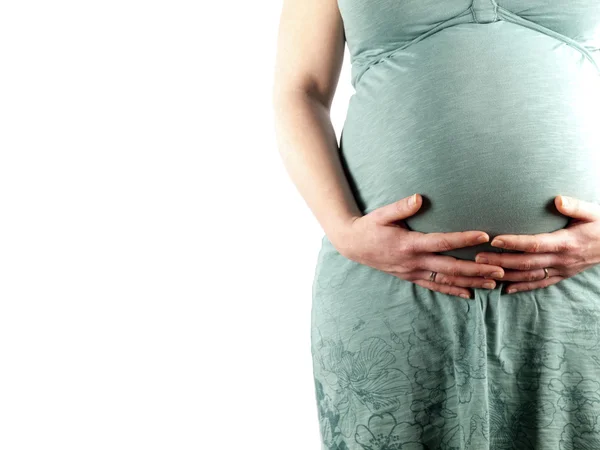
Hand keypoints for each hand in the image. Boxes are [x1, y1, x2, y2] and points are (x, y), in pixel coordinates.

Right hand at [331, 193, 505, 299]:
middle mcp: (414, 261)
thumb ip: (401, 207)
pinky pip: (435, 287)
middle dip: (476, 269)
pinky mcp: (411, 277)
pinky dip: (453, 291)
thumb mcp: (382, 214)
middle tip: (500, 269)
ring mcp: (412, 272)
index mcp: (410, 244)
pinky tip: (469, 294)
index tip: (484, 236)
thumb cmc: (369, 226)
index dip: (464, 239)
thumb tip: (419, 198)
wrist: (353, 245)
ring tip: (492, 283)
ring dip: (470, 282)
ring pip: (446, 280)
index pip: (442, 242)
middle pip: (450, 267)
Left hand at [475, 195, 599, 293]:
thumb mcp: (593, 212)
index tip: (495, 239)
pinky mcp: (563, 276)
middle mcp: (562, 260)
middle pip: (526, 263)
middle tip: (478, 257)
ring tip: (484, 272)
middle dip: (501, 261)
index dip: (514, 243)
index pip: (535, 244)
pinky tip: (505, 289)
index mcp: (567, 242)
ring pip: (530, 276)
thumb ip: (575, 206)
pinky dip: (522, 287)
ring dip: (506, 275)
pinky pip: (540, 284)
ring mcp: (562, 270)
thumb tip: (557, 199)